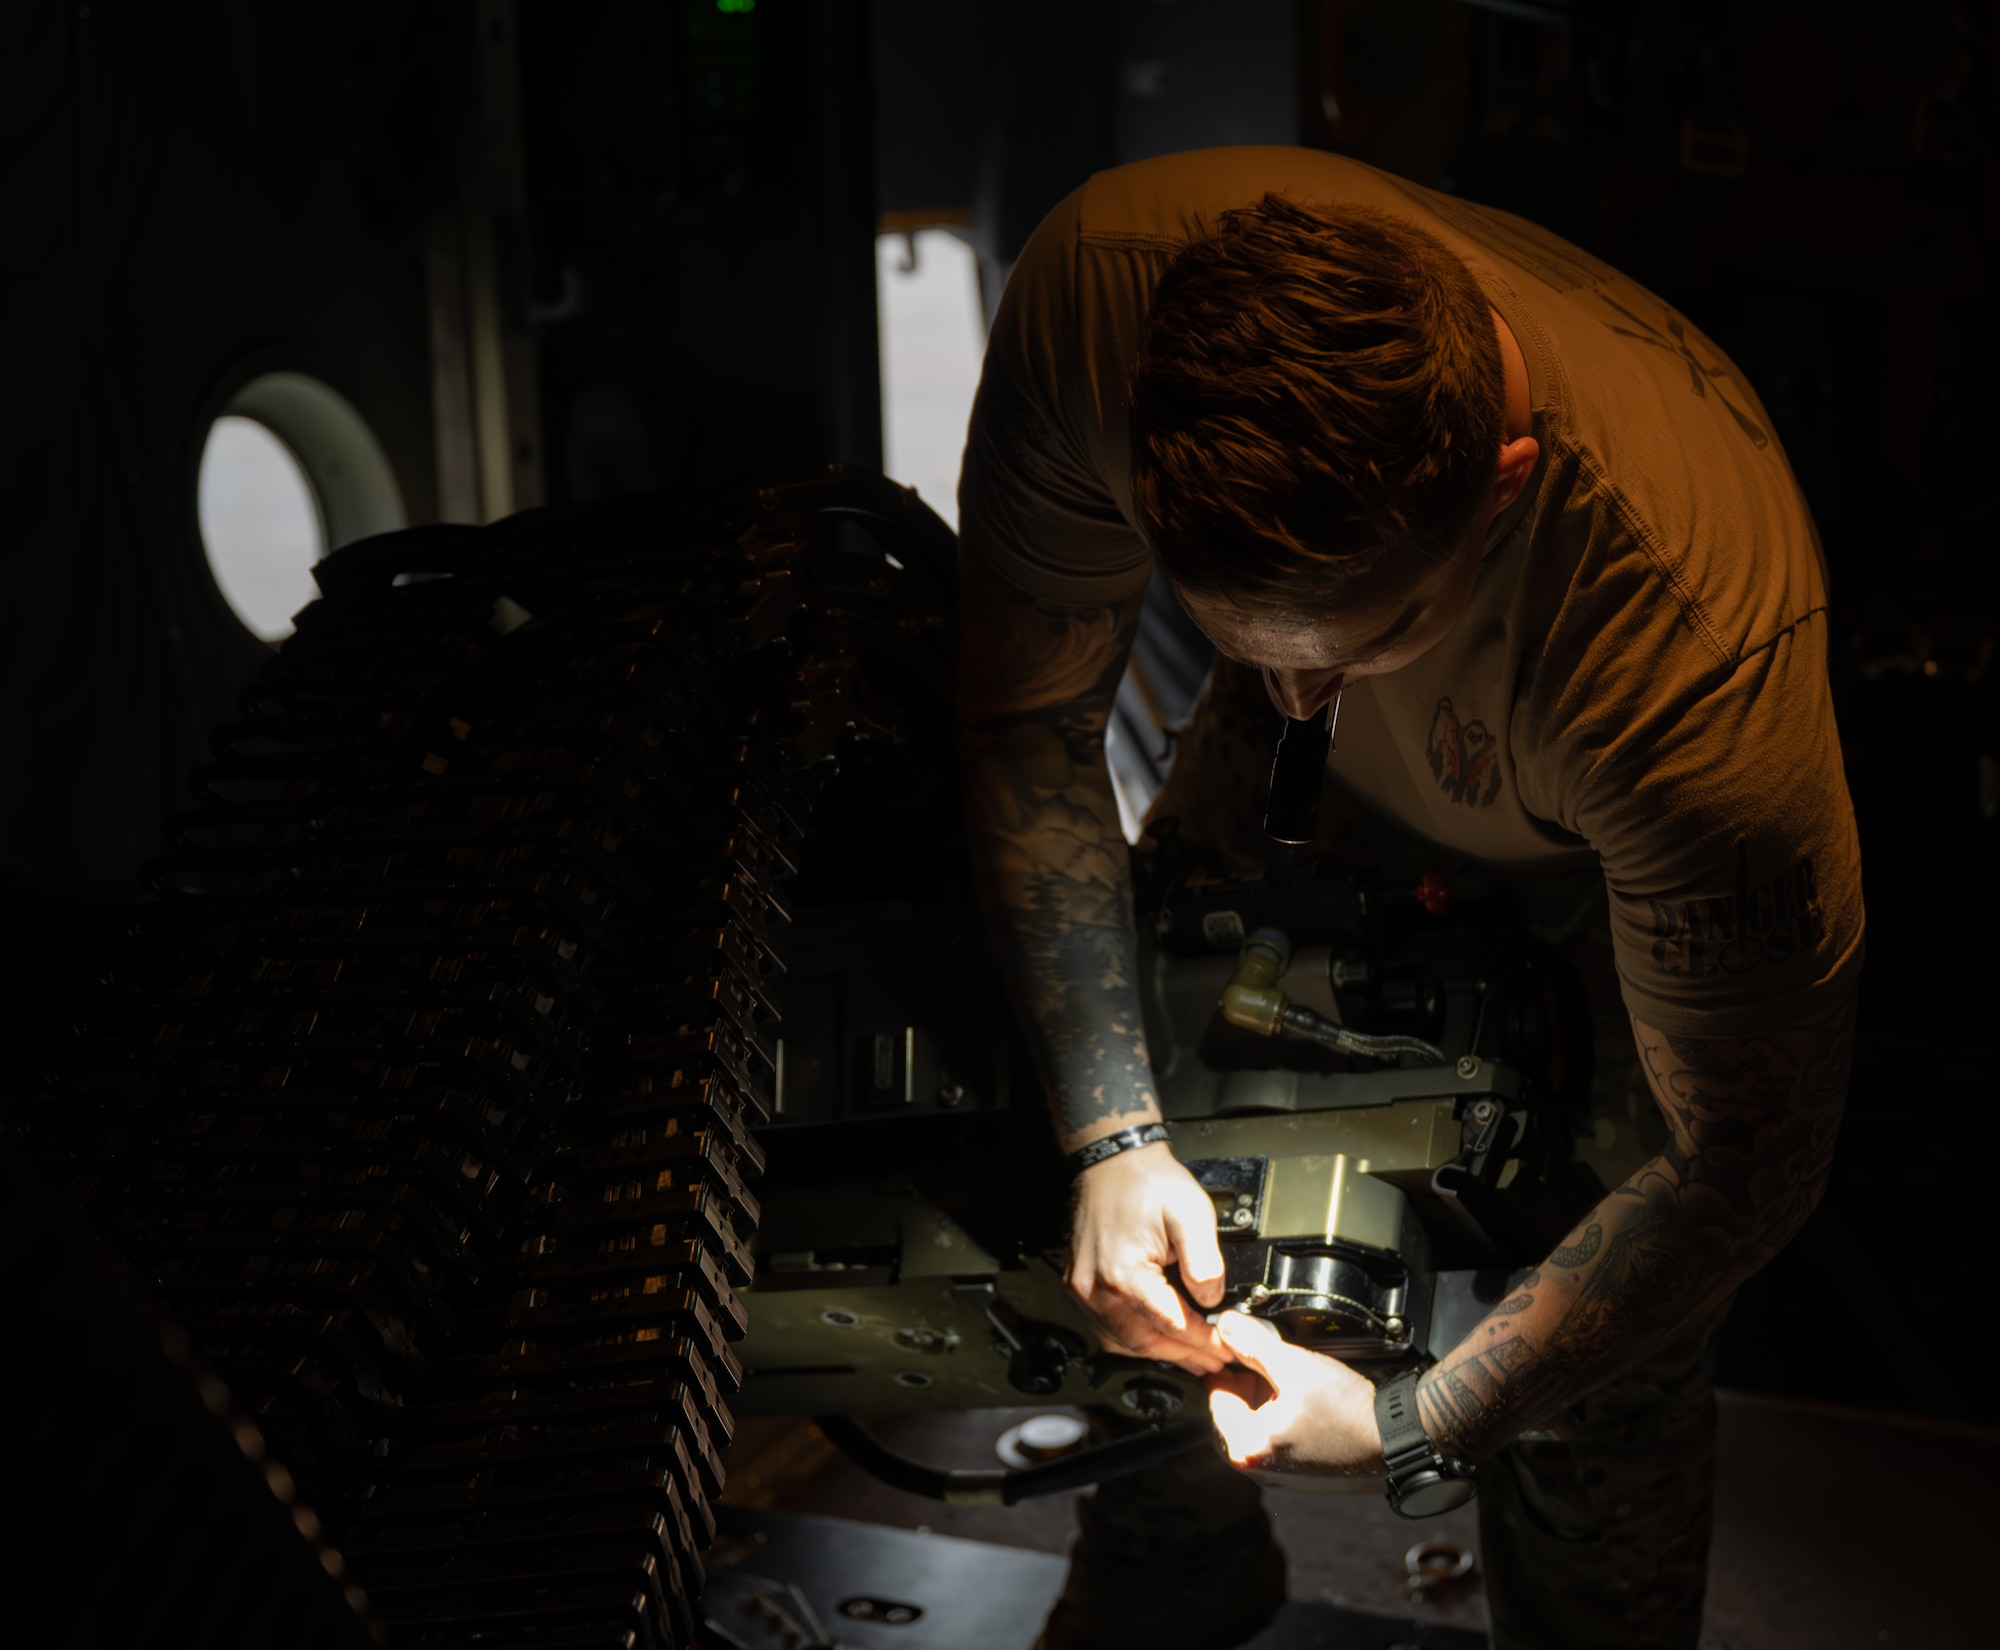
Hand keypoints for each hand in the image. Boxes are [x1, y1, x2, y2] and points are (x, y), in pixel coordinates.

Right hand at [1065, 1142, 1225, 1374]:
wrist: (1113, 1160)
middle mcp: (1096, 1288)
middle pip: (1145, 1342)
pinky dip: (1133, 1340)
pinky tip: (1154, 1338)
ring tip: (1190, 1355)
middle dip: (1184, 1356)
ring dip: (1159, 1353)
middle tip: (1213, 1361)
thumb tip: (1212, 1299)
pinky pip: (1105, 1328)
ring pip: (1122, 1342)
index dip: (1204, 1342)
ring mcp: (1084, 1289)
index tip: (1226, 1348)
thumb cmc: (1147, 1181)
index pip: (1172, 1325)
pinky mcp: (1080, 1284)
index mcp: (1124, 1274)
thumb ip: (1205, 1261)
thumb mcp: (1191, 1212)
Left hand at [1206, 1311, 1384, 1476]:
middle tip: (1266, 1357)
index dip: (1226, 1363)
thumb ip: (1252, 1343)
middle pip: (1233, 1411)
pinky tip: (1301, 1398)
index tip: (1237, 1343)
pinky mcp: (1296, 1474)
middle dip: (1247, 1382)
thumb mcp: (1294, 1365)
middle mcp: (1257, 1469)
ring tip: (1288, 1376)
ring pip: (1254, 1422)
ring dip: (1264, 1397)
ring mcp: (1277, 1475)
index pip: (1215, 1395)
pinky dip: (1280, 1415)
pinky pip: (1274, 1437)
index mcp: (1247, 1448)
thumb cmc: (1348, 1412)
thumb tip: (1225, 1326)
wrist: (1394, 1441)